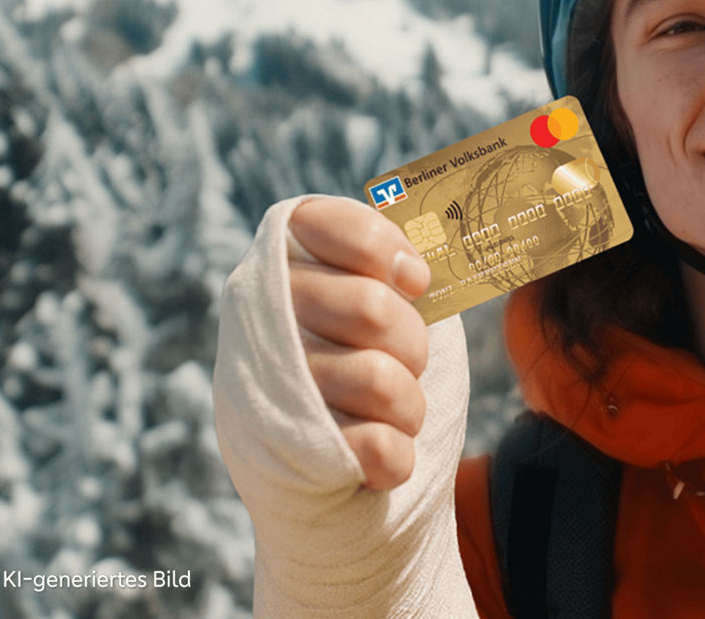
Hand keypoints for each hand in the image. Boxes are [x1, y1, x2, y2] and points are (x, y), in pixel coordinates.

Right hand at [287, 197, 431, 488]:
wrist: (332, 481)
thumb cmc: (369, 367)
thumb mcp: (382, 297)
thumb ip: (397, 264)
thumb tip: (445, 230)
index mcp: (280, 266)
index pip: (321, 223)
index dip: (383, 248)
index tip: (417, 281)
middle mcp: (258, 319)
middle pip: (370, 307)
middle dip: (412, 341)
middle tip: (410, 361)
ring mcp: (265, 390)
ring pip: (378, 380)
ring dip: (408, 404)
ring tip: (392, 412)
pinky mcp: (283, 460)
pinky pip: (376, 447)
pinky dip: (396, 457)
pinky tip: (377, 456)